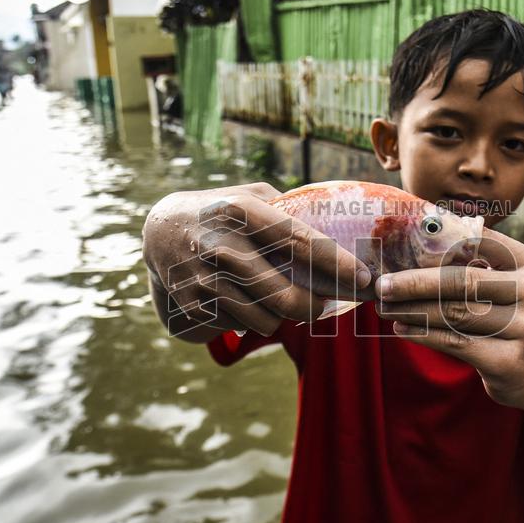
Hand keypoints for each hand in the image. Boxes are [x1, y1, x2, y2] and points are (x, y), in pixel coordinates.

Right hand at [142, 182, 372, 340]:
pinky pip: (241, 326)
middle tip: (326, 303)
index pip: (299, 241)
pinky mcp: (193, 305)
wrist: (159, 231)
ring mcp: (204, 279)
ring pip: (266, 320)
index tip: (364, 278)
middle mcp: (222, 245)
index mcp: (241, 211)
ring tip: (284, 301)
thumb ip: (287, 208)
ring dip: (284, 317)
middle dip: (315, 307)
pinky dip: (254, 320)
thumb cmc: (220, 211)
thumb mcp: (248, 196)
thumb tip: (341, 223)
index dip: (337, 264)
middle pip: (287, 296)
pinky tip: (249, 303)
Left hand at [375, 227, 523, 408]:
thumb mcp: (502, 287)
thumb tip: (414, 244)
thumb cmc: (508, 321)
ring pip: (454, 313)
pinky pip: (454, 342)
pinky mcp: (510, 360)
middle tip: (382, 284)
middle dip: (414, 282)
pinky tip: (401, 327)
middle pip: (461, 281)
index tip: (399, 247)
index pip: (477, 243)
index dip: (435, 244)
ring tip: (385, 307)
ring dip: (411, 309)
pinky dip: (422, 333)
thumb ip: (471, 264)